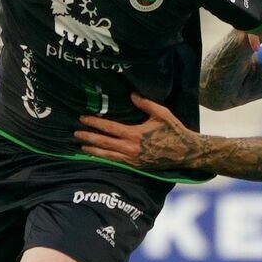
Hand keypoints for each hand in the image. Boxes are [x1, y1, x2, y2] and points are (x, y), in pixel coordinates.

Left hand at [75, 93, 201, 170]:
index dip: (95, 123)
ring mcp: (133, 159)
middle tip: (75, 133)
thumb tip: (131, 95)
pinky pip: (117, 162)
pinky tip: (98, 156)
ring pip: (108, 155)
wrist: (185, 152)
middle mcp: (131, 148)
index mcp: (135, 134)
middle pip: (104, 143)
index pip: (109, 128)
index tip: (83, 118)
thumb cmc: (174, 131)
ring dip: (93, 150)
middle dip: (88, 137)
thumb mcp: (161, 113)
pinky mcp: (136, 166)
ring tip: (81, 146)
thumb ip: (145, 104)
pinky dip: (105, 158)